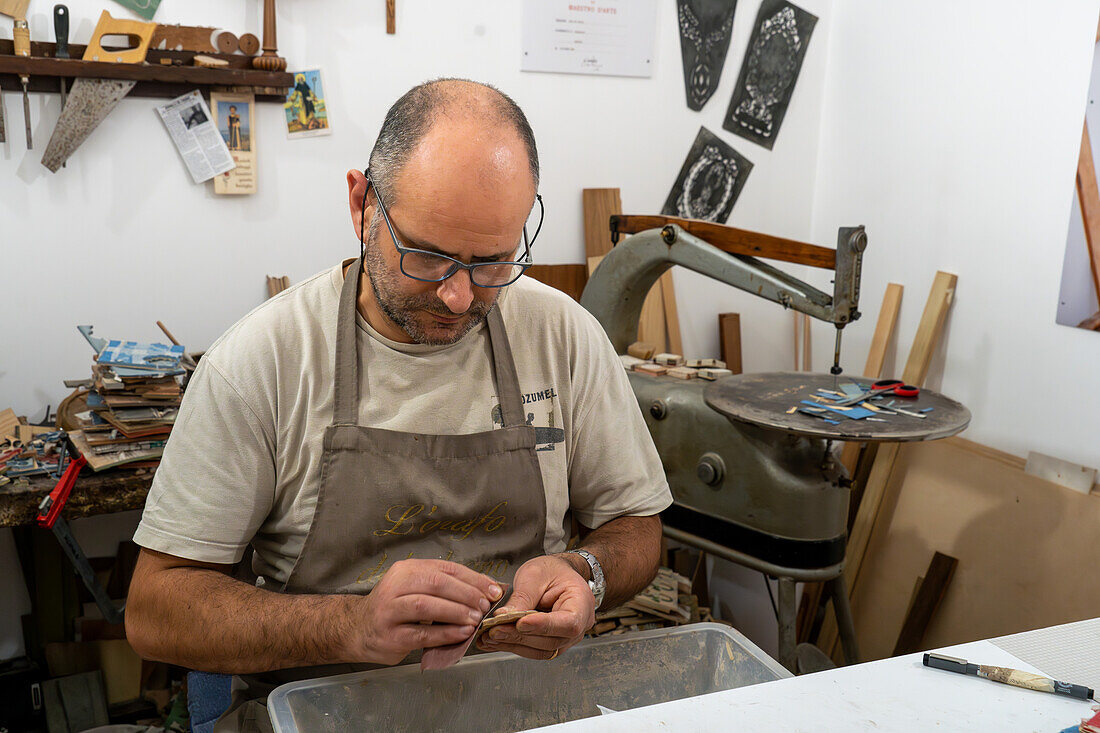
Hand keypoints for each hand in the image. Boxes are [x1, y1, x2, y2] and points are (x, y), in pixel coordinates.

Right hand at [348, 559, 502, 665]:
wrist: (358, 629)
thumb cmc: (396, 608)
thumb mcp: (416, 589)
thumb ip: (446, 587)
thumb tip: (488, 588)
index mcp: (406, 570)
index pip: (445, 568)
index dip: (472, 578)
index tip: (494, 589)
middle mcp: (395, 586)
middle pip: (436, 583)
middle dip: (466, 593)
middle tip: (486, 604)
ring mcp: (389, 611)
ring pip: (426, 605)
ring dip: (456, 612)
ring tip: (476, 618)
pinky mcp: (390, 635)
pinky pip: (421, 633)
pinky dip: (445, 633)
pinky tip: (461, 633)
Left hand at [476, 555, 594, 659]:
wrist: (557, 575)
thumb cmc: (551, 570)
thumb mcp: (535, 574)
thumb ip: (523, 597)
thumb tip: (503, 617)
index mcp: (581, 603)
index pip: (567, 622)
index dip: (543, 625)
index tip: (520, 623)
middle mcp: (579, 626)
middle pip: (551, 640)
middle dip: (520, 636)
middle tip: (494, 630)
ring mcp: (566, 638)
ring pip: (541, 650)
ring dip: (513, 644)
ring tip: (489, 636)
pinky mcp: (551, 643)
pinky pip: (533, 650)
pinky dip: (513, 646)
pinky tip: (495, 641)